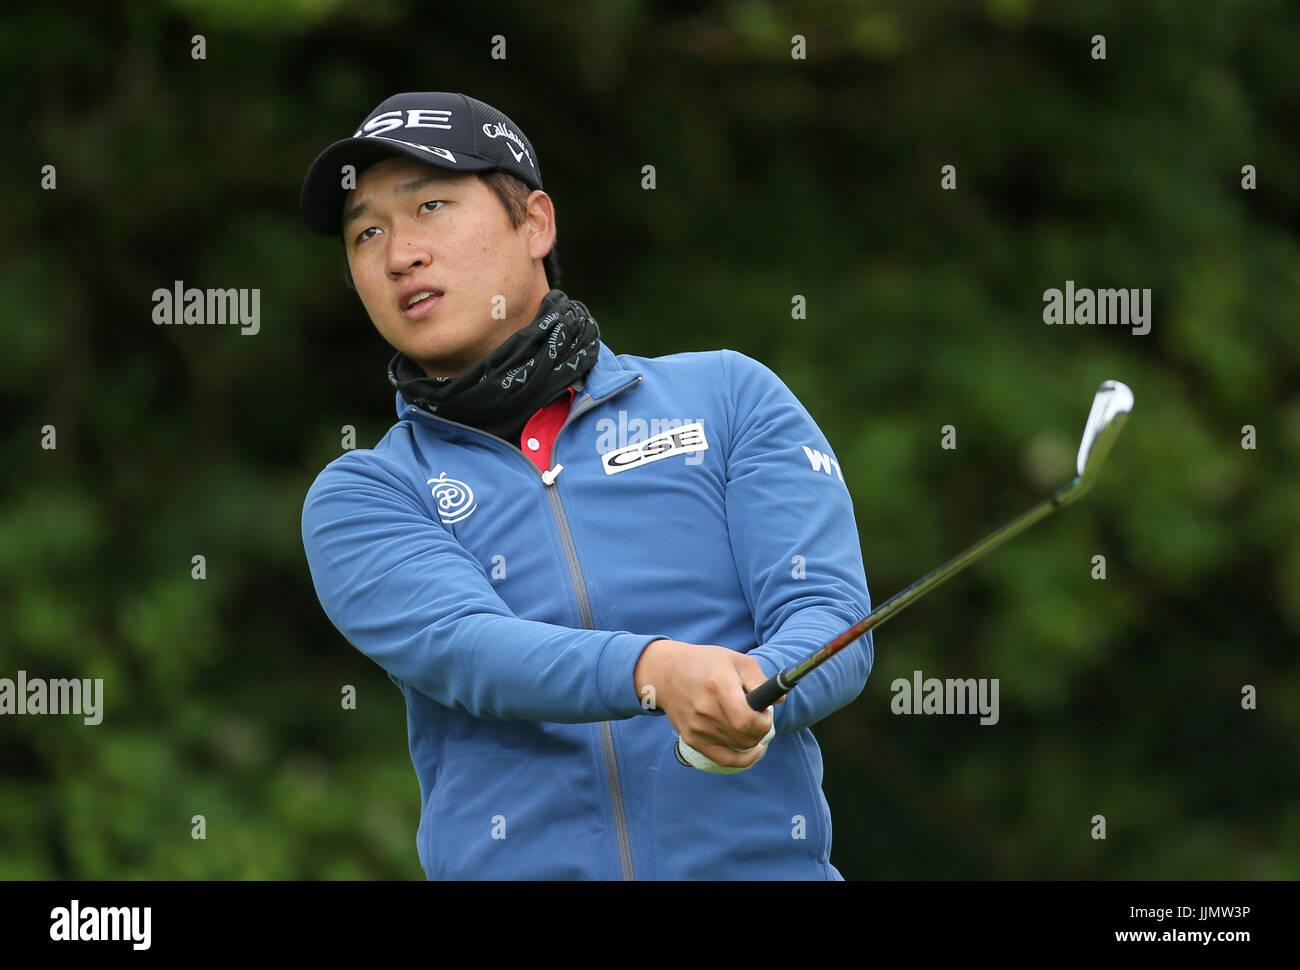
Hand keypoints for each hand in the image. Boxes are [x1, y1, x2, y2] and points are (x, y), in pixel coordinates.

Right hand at [634, 639, 783, 770]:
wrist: (667, 672)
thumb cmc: (705, 662)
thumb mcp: (736, 660)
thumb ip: (760, 680)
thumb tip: (780, 699)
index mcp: (718, 686)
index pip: (747, 720)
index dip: (763, 721)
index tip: (765, 712)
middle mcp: (706, 710)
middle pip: (745, 736)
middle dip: (761, 729)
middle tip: (759, 715)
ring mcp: (697, 727)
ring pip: (738, 747)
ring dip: (751, 738)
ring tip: (747, 721)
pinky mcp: (692, 738)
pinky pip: (723, 759)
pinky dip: (742, 759)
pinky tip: (752, 750)